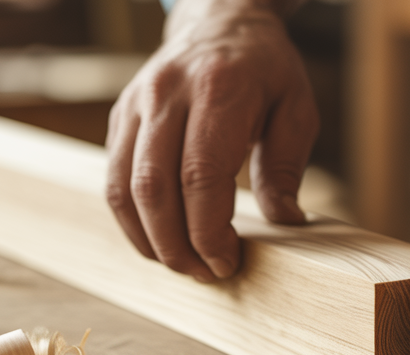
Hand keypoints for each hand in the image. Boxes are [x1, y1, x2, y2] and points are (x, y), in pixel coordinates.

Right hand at [107, 0, 317, 281]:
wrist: (220, 22)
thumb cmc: (266, 70)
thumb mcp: (296, 109)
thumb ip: (286, 166)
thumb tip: (285, 223)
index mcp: (220, 89)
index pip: (201, 175)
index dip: (209, 231)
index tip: (227, 261)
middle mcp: (169, 93)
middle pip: (155, 187)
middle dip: (177, 245)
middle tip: (206, 274)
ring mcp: (138, 104)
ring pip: (124, 187)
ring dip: (149, 239)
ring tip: (182, 264)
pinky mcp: (121, 117)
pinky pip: (113, 179)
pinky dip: (132, 219)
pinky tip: (158, 240)